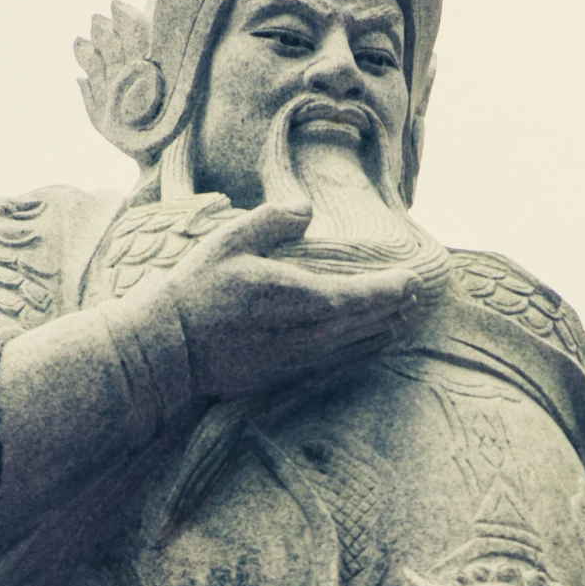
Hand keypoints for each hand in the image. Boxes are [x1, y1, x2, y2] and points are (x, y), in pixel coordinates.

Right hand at [153, 197, 421, 403]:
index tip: (412, 279)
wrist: (170, 351)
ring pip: (356, 346)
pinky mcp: (288, 376)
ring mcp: (300, 360)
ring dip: (383, 331)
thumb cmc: (199, 291)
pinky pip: (338, 362)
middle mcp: (308, 334)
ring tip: (403, 317)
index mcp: (299, 298)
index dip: (391, 289)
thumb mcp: (230, 241)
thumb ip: (273, 221)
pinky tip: (369, 342)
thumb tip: (307, 209)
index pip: (361, 296)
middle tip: (414, 294)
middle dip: (394, 309)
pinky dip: (361, 350)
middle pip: (367, 324)